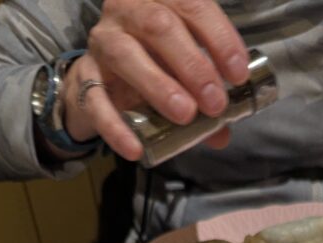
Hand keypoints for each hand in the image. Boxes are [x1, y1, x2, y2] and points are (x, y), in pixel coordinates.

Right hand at [63, 0, 248, 161]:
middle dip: (193, 65)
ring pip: (126, 54)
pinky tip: (136, 148)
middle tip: (215, 102)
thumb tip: (223, 132)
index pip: (191, 6)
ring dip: (159, 86)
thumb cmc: (151, 66)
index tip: (238, 74)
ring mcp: (102, 42)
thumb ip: (204, 96)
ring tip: (185, 115)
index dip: (219, 38)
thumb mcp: (182, 74)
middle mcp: (127, 12)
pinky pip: (96, 100)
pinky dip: (116, 127)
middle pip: (159, 26)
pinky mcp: (84, 76)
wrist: (101, 81)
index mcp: (158, 0)